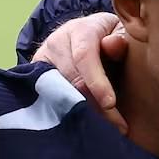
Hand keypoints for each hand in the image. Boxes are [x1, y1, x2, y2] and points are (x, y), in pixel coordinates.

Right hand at [33, 12, 130, 133]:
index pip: (84, 56)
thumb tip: (113, 44)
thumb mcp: (123, 33)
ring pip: (58, 92)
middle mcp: (57, 42)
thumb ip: (121, 39)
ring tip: (105, 130)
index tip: (111, 104)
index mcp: (80, 29)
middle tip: (117, 127)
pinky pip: (47, 99)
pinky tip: (83, 127)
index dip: (97, 82)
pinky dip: (65, 114)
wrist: (90, 37)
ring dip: (82, 114)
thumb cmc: (113, 38)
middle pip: (71, 79)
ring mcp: (43, 59)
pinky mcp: (35, 75)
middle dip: (95, 106)